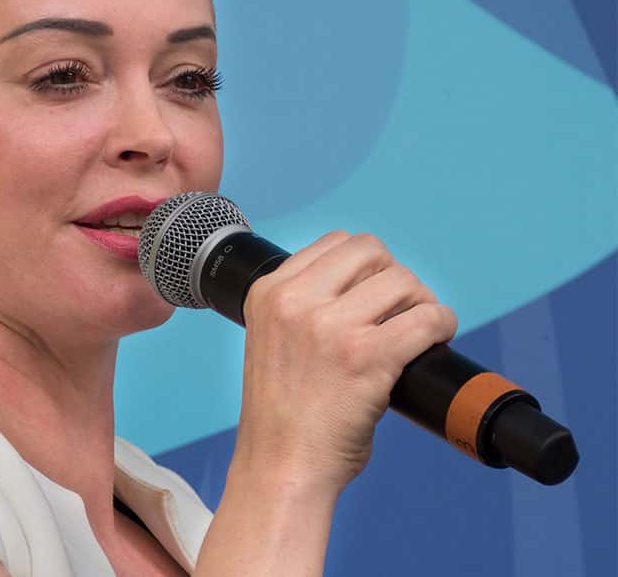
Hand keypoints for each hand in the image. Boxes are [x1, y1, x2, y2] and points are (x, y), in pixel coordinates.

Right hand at [232, 231, 458, 491]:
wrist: (281, 466)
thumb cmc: (283, 413)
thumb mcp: (272, 338)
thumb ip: (302, 306)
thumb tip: (367, 284)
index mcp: (268, 292)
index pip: (335, 243)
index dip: (365, 266)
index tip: (374, 294)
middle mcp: (294, 301)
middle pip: (371, 252)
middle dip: (394, 277)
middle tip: (400, 311)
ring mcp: (329, 326)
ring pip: (402, 281)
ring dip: (420, 302)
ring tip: (416, 331)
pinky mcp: (365, 356)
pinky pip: (426, 318)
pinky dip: (441, 325)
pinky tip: (436, 340)